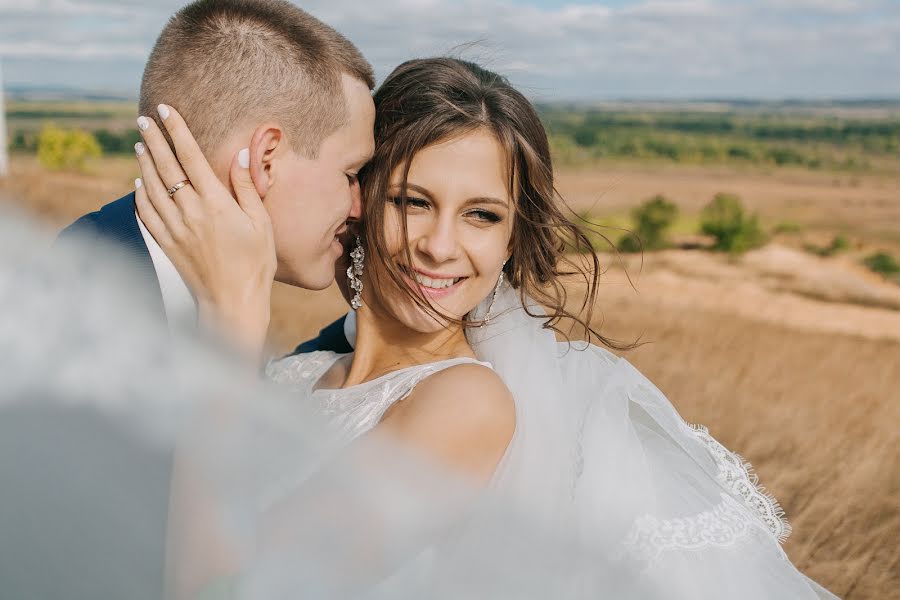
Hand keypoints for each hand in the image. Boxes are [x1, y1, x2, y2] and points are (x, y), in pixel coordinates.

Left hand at [134, 104, 275, 358]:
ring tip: (139, 144)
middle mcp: (190, 212)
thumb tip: (239, 155)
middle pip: (166, 166)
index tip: (165, 110)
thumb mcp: (261, 224)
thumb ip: (247, 188)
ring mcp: (175, 229)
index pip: (191, 157)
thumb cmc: (256, 264)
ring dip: (144, 162)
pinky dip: (140, 194)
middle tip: (142, 119)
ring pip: (152, 187)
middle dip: (153, 139)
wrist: (233, 302)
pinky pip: (146, 213)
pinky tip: (139, 183)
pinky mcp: (167, 244)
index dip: (177, 130)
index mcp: (216, 203)